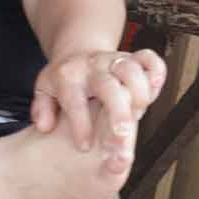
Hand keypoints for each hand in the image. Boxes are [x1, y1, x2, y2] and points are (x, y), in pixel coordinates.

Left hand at [31, 47, 167, 153]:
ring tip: (140, 115)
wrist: (79, 52)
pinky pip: (149, 58)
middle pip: (107, 86)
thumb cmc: (64, 80)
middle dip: (117, 112)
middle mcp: (93, 67)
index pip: (73, 99)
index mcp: (68, 76)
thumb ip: (41, 109)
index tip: (84, 147)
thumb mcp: (44, 90)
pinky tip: (156, 88)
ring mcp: (114, 60)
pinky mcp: (132, 58)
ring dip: (139, 94)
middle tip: (122, 137)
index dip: (80, 123)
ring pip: (131, 70)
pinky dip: (156, 71)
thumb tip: (44, 126)